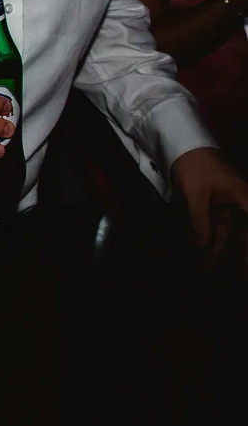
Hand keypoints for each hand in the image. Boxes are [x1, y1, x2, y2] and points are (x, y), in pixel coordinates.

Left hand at [171, 146, 247, 265]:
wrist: (184, 149)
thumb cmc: (196, 168)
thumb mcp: (197, 195)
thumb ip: (201, 221)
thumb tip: (202, 246)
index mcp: (246, 199)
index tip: (245, 266)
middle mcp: (242, 204)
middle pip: (244, 233)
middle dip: (240, 254)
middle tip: (239, 276)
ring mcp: (229, 206)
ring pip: (228, 233)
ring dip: (218, 249)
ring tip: (206, 268)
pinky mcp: (217, 206)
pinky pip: (217, 227)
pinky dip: (210, 239)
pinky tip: (202, 252)